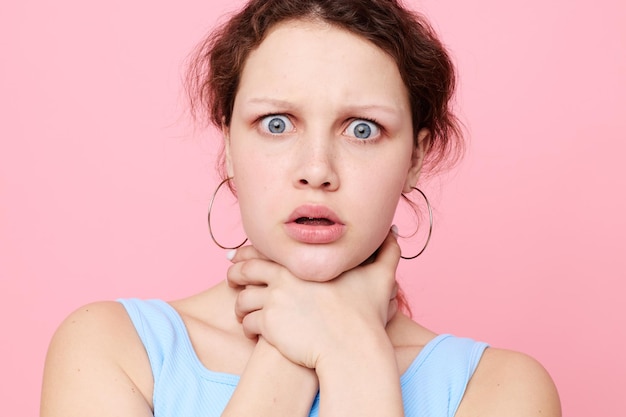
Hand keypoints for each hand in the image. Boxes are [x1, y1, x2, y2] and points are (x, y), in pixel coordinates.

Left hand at [227, 230, 400, 368]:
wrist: (353, 347)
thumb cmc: (366, 314)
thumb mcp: (380, 276)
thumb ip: (386, 250)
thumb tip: (394, 230)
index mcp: (303, 263)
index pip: (264, 250)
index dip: (249, 253)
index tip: (241, 256)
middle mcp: (284, 278)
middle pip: (245, 271)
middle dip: (234, 275)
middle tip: (231, 280)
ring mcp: (275, 301)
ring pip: (242, 299)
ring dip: (238, 305)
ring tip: (241, 311)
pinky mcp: (270, 326)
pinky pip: (248, 323)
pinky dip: (246, 326)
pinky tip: (251, 331)